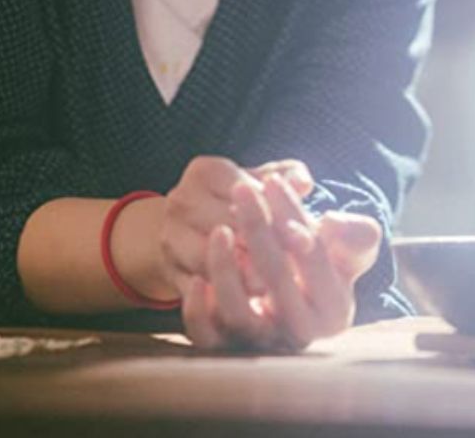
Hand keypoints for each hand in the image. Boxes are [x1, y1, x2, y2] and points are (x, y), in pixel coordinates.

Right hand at [159, 156, 312, 287]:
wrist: (190, 231)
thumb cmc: (236, 204)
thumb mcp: (259, 184)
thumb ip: (286, 178)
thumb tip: (304, 181)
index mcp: (205, 171)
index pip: (243, 190)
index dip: (275, 213)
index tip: (305, 237)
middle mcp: (181, 200)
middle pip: (224, 224)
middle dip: (260, 248)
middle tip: (294, 270)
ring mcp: (170, 236)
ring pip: (205, 258)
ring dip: (238, 274)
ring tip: (270, 287)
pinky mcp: (169, 270)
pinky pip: (192, 287)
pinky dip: (218, 296)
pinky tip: (245, 302)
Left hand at [180, 174, 381, 352]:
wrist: (280, 294)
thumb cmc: (314, 263)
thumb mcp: (346, 248)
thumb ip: (354, 234)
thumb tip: (332, 223)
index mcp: (333, 311)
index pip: (315, 260)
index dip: (295, 219)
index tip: (277, 183)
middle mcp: (298, 334)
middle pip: (277, 283)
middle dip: (260, 229)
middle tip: (244, 188)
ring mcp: (260, 344)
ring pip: (239, 316)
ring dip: (226, 270)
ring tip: (220, 230)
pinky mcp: (225, 348)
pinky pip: (207, 338)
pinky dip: (198, 311)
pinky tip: (195, 279)